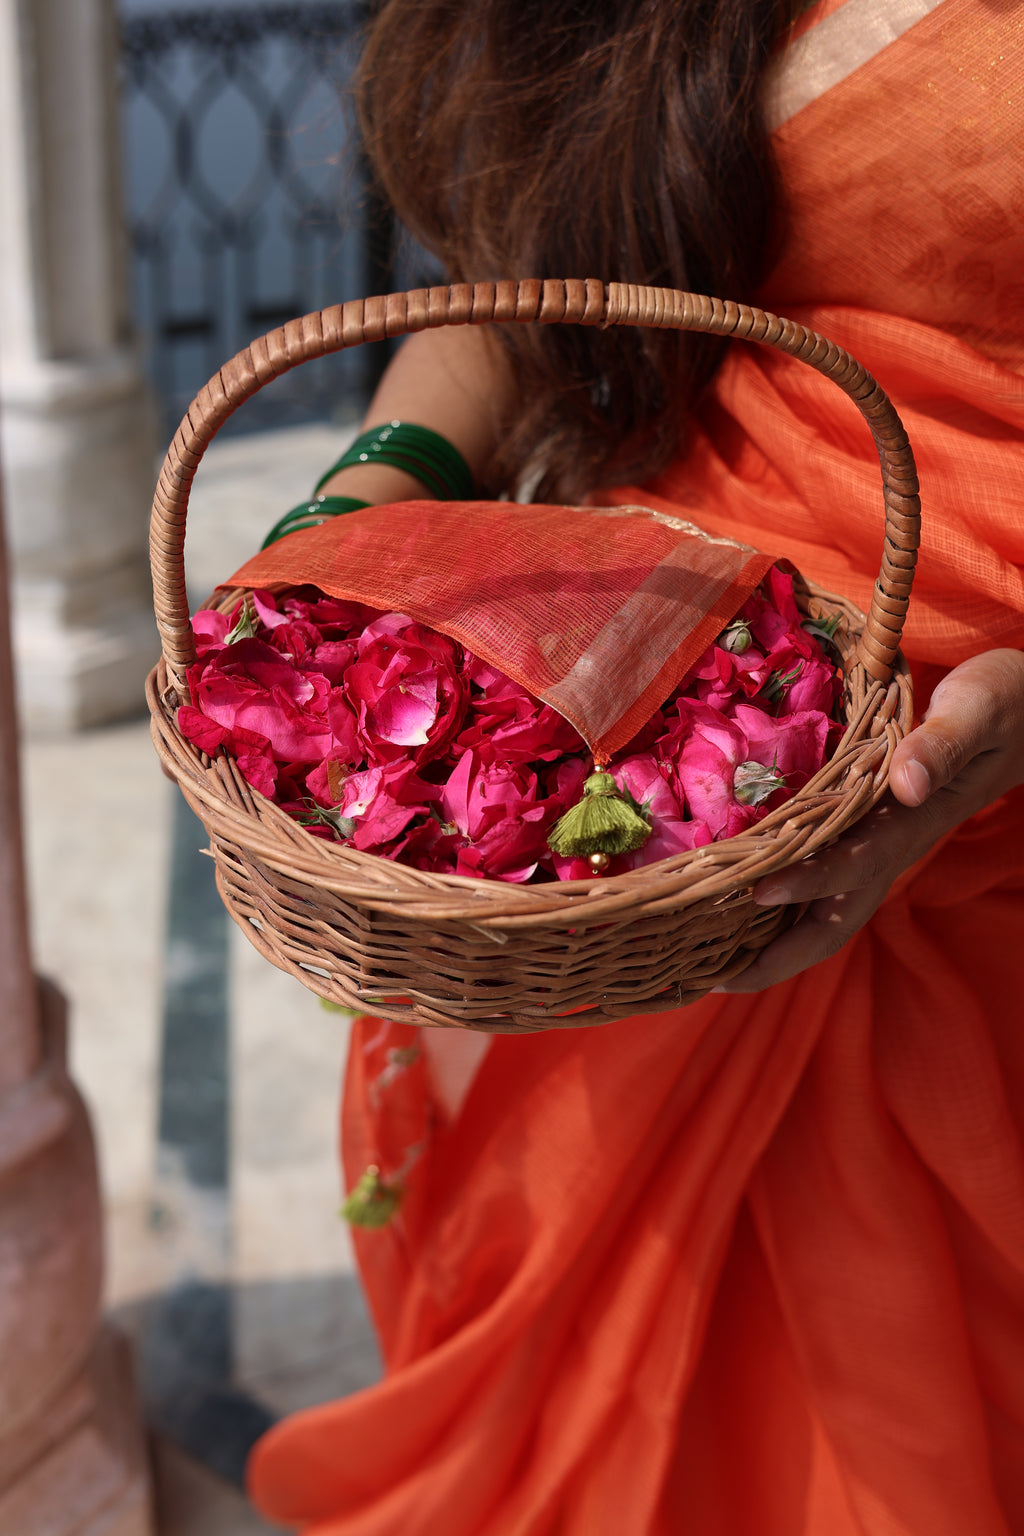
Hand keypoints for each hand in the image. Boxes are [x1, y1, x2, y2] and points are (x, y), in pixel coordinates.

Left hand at [719, 648, 1023, 992]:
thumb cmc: (1001, 704)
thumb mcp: (976, 709)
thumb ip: (941, 745)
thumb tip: (906, 783)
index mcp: (913, 822)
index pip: (857, 863)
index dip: (809, 881)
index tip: (758, 890)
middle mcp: (891, 849)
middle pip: (835, 922)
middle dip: (779, 958)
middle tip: (716, 980)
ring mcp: (879, 850)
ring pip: (825, 915)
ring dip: (772, 947)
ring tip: (711, 966)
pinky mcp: (867, 840)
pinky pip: (821, 888)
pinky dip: (779, 910)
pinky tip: (735, 914)